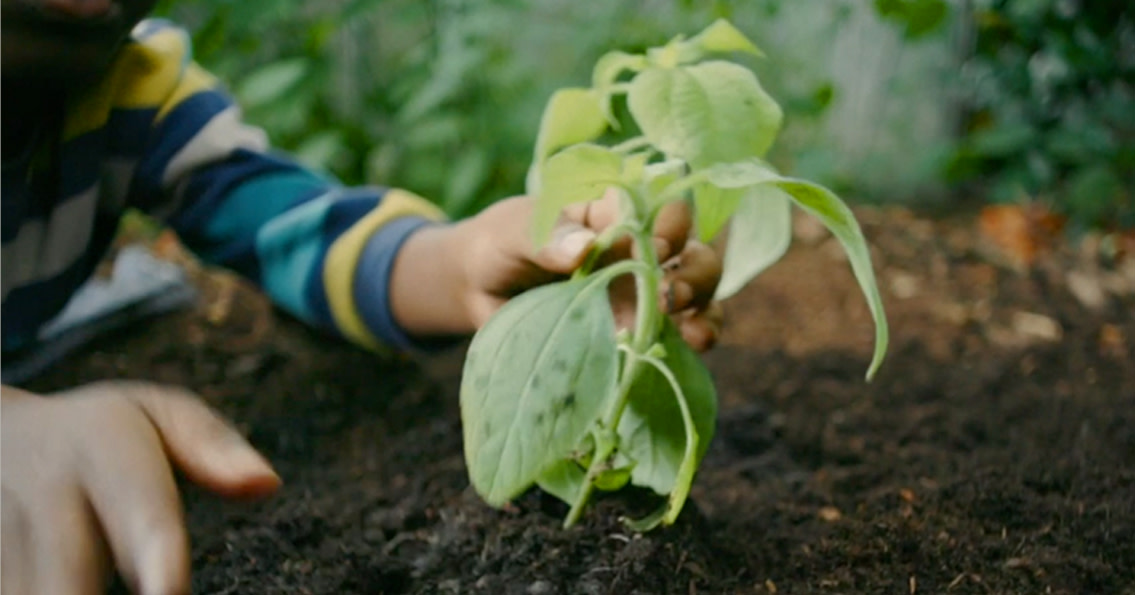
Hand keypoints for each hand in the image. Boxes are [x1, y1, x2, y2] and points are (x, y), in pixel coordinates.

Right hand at [1, 381, 280, 594]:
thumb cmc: (97, 435)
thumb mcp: (156, 414)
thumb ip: (211, 445)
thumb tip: (266, 483)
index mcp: (100, 445)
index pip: (138, 506)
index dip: (156, 554)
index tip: (170, 590)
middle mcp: (41, 492)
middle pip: (73, 580)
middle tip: (164, 592)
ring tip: (105, 585)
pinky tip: (70, 587)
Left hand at [390, 190, 723, 350]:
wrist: (479, 290)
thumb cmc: (500, 245)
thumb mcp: (515, 233)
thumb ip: (547, 237)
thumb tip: (583, 247)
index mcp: (615, 211)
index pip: (661, 206)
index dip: (670, 223)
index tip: (657, 244)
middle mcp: (640, 248)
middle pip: (692, 250)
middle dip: (694, 270)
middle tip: (669, 293)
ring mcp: (642, 290)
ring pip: (698, 290)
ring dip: (703, 306)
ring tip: (688, 326)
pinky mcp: (639, 329)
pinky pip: (681, 332)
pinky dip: (696, 337)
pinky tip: (693, 344)